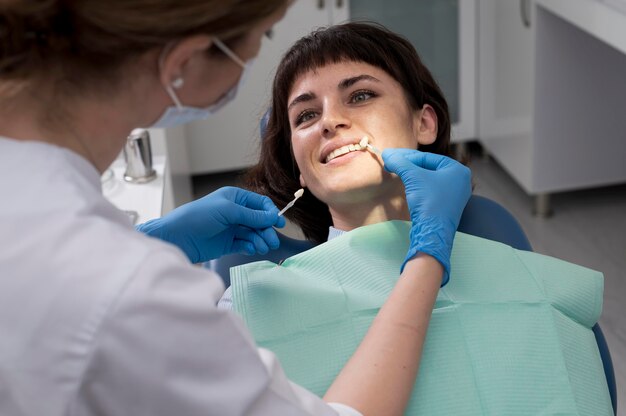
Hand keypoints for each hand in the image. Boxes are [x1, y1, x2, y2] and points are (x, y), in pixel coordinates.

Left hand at [136, 186, 285, 262]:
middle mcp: (234, 212)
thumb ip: (251, 215)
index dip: (270, 213)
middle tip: (271, 241)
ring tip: (262, 247)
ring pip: (253, 233)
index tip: (278, 224)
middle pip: (259, 221)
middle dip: (266, 230)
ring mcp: (231, 228)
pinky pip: (245, 244)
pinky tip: (252, 249)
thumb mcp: (227, 211)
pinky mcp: (227, 243)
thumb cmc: (197, 217)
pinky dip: (251, 246)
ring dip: (260, 240)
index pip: (259, 204)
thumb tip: (273, 217)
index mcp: (234, 198)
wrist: (177, 237)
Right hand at [382, 149, 470, 284]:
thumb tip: (387, 154)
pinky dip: (418, 186)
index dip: (407, 156)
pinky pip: (430, 190)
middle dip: (409, 165)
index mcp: (458, 170)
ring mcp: (454, 194)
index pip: (428, 157)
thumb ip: (400, 163)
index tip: (391, 156)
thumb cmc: (429, 201)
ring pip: (429, 179)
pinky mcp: (446, 206)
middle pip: (429, 167)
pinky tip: (406, 185)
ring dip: (412, 175)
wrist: (432, 233)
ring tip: (396, 172)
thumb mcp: (413, 177)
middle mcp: (459, 180)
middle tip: (392, 163)